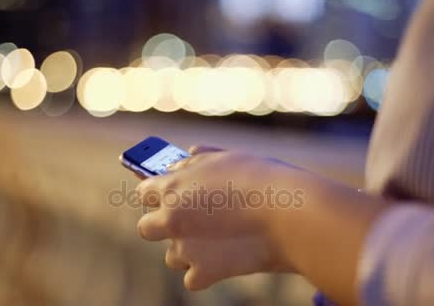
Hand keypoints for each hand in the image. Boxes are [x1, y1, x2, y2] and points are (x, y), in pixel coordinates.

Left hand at [136, 146, 301, 289]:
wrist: (289, 212)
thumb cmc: (262, 179)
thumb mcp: (226, 157)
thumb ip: (200, 158)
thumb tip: (186, 155)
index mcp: (172, 186)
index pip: (144, 192)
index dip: (157, 195)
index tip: (167, 197)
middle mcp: (170, 217)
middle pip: (147, 228)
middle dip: (163, 227)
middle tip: (188, 222)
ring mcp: (185, 248)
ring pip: (172, 256)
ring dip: (187, 250)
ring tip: (217, 240)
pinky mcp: (204, 272)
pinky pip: (192, 278)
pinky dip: (207, 272)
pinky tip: (225, 259)